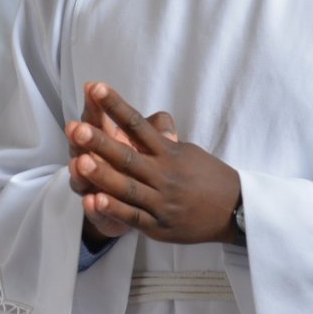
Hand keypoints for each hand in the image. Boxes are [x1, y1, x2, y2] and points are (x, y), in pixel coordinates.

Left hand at [68, 82, 240, 244]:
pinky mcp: (159, 226)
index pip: (137, 124)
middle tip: (76, 128)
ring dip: (102, 175)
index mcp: (168, 152)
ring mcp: (161, 201)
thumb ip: (162, 139)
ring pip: (127, 187)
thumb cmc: (206, 176)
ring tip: (79, 162)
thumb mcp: (186, 150)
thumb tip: (147, 122)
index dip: (116, 106)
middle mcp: (163, 174)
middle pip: (127, 156)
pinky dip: (114, 209)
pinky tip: (95, 200)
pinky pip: (134, 217)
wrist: (236, 210)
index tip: (95, 87)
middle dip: (100, 142)